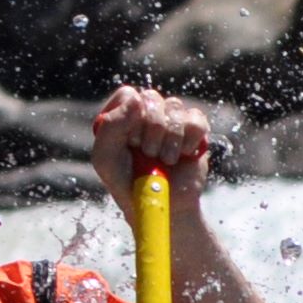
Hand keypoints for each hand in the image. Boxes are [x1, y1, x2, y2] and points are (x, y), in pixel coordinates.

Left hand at [93, 87, 218, 214]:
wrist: (163, 207)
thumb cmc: (129, 184)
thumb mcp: (106, 159)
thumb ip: (111, 127)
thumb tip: (136, 99)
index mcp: (122, 116)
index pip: (128, 95)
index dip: (131, 117)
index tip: (131, 141)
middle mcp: (147, 113)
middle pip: (151, 98)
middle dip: (151, 130)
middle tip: (148, 154)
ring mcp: (172, 119)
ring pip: (174, 107)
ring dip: (169, 140)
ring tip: (165, 160)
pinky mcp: (195, 130)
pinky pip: (196, 121)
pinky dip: (189, 141)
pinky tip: (184, 155)